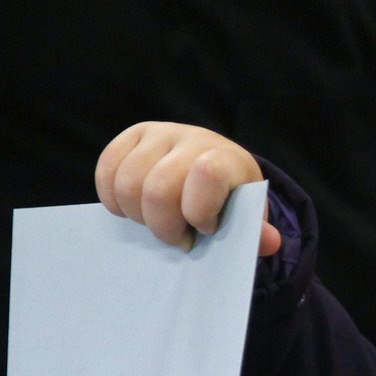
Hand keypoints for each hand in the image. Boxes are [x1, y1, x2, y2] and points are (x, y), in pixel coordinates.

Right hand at [96, 122, 280, 255]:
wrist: (214, 167)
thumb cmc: (228, 201)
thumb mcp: (245, 219)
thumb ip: (254, 233)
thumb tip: (269, 242)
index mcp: (225, 159)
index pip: (206, 175)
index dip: (199, 212)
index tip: (206, 228)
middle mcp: (191, 138)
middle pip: (157, 190)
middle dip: (163, 227)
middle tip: (178, 236)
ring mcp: (159, 133)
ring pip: (127, 184)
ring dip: (137, 216)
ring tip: (157, 222)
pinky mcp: (131, 135)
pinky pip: (106, 170)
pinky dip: (113, 200)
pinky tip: (133, 210)